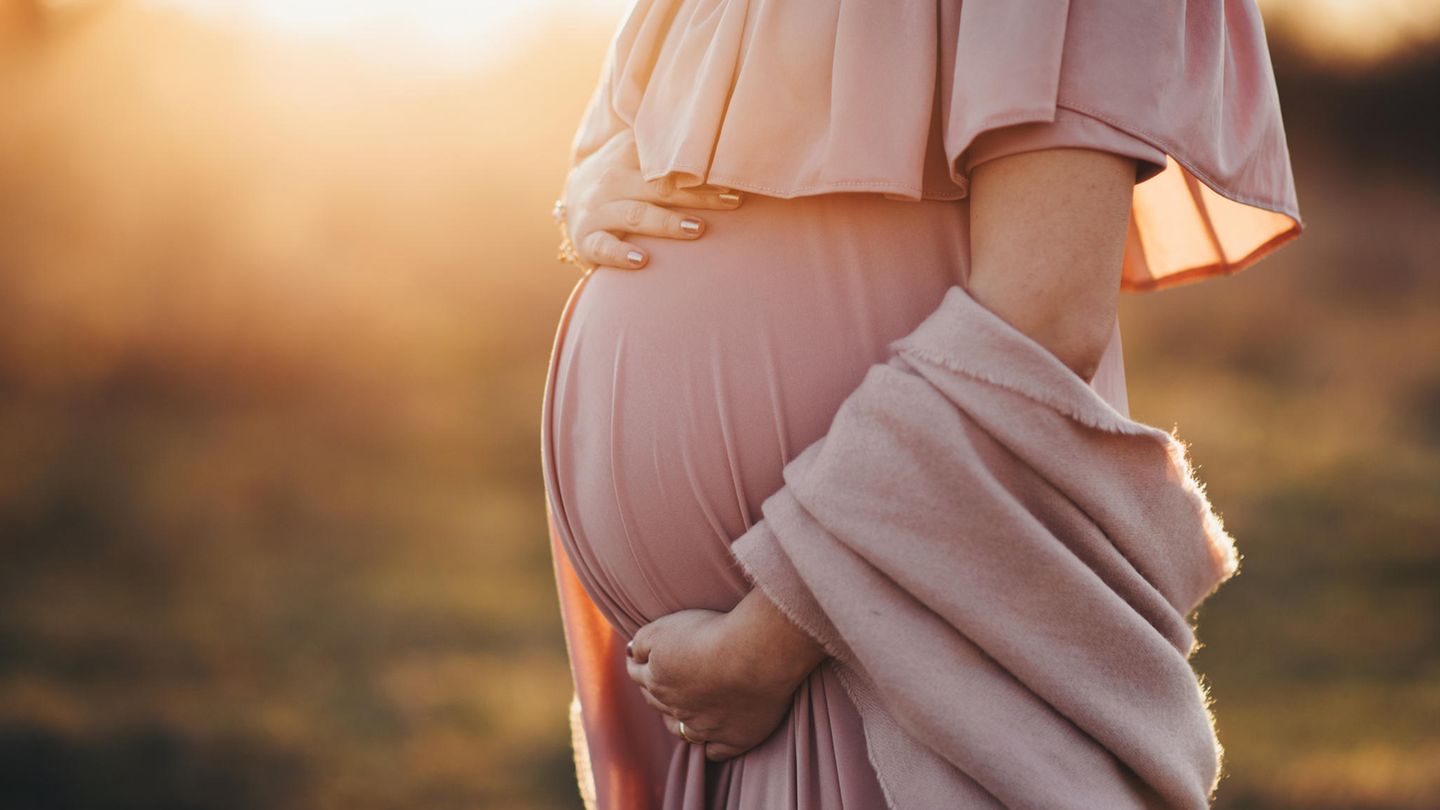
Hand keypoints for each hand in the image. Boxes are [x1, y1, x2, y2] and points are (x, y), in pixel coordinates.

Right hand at [560, 128, 742, 269]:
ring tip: (697, 229)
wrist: (571, 200)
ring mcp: (597, 211)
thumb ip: (665, 146)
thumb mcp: (634, 153)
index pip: (665, 161)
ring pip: (636, 216)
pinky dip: (620, 255)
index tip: (730, 178)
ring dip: (667, 223)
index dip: (698, 169)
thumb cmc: (620, 178)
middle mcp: (612, 181)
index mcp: (627, 155)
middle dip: (697, 196)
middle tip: (730, 202)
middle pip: (659, 189)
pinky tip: (642, 261)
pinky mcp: (586, 240)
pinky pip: (603, 248)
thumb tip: (715, 135)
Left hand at [625, 592, 826, 761]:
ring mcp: (705, 726)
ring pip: (682, 731)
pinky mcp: (733, 738)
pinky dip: (710, 747)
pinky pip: (715, 751)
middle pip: (657, 702)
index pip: (638, 672)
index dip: (638, 663)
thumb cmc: (711, 633)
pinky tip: (710, 743)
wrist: (754, 654)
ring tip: (678, 716)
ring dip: (677, 723)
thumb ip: (642, 641)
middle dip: (654, 691)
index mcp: (658, 678)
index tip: (639, 657)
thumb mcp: (664, 627)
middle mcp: (677, 707)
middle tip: (658, 682)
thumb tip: (630, 652)